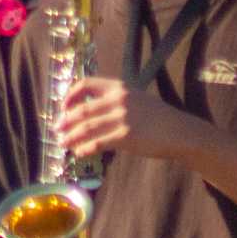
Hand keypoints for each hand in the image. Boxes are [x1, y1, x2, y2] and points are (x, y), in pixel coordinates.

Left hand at [57, 77, 206, 161]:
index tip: (63, 107)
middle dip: (66, 121)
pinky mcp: (126, 136)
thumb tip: (90, 114)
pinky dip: (85, 148)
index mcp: (120, 87)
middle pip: (82, 110)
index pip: (86, 84)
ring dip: (71, 136)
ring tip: (63, 143)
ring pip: (87, 128)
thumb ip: (116, 101)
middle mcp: (119, 99)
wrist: (180, 132)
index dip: (70, 96)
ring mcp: (122, 117)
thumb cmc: (158, 118)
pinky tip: (79, 153)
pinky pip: (98, 143)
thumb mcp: (137, 99)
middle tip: (57, 130)